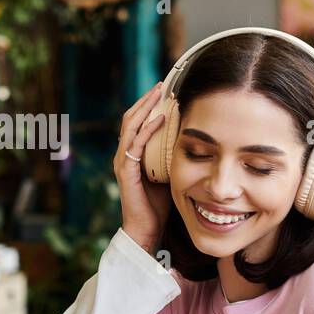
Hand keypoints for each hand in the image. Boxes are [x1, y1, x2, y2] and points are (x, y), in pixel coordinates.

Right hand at [114, 82, 171, 253]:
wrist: (146, 230)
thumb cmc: (158, 205)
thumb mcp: (168, 173)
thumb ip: (171, 156)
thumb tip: (191, 139)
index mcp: (132, 154)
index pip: (137, 121)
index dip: (149, 104)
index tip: (166, 89)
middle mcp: (123, 154)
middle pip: (131, 117)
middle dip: (147, 99)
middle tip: (162, 83)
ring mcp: (123, 162)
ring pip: (130, 126)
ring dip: (146, 107)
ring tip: (160, 92)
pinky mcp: (126, 172)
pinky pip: (135, 144)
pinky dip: (147, 129)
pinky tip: (160, 118)